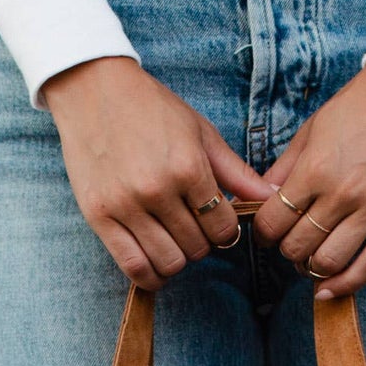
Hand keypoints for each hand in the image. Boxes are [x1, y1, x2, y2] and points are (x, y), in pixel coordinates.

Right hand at [42, 57, 268, 288]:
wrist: (92, 90)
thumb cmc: (151, 108)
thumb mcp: (200, 132)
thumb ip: (236, 171)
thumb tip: (273, 197)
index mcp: (188, 167)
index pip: (223, 227)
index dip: (225, 230)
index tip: (217, 222)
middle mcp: (157, 189)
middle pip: (197, 248)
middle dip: (202, 243)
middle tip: (192, 227)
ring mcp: (126, 205)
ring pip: (169, 262)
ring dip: (178, 259)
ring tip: (173, 240)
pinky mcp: (99, 216)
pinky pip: (133, 267)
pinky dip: (151, 275)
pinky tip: (156, 264)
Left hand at [252, 58, 365, 297]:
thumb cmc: (360, 105)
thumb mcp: (312, 129)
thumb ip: (284, 169)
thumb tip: (258, 202)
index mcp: (316, 168)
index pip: (274, 221)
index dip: (264, 233)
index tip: (268, 232)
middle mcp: (344, 192)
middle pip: (299, 247)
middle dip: (287, 251)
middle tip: (291, 243)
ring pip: (330, 262)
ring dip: (312, 269)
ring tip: (311, 260)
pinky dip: (348, 283)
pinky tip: (331, 289)